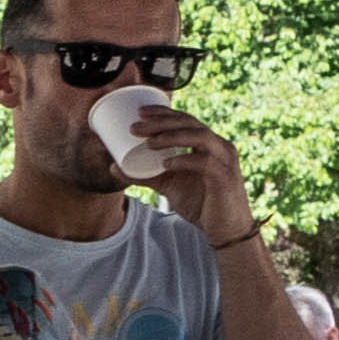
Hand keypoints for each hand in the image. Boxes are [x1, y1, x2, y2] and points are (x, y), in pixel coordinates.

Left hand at [121, 100, 248, 232]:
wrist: (224, 228)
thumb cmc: (200, 203)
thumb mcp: (168, 186)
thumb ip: (144, 176)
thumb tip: (113, 166)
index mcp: (208, 144)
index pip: (187, 120)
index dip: (165, 113)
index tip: (139, 111)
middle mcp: (219, 147)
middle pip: (190, 124)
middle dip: (162, 122)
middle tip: (135, 127)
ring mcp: (225, 160)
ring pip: (199, 137)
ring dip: (172, 136)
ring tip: (148, 142)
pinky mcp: (225, 177)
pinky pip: (204, 162)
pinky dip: (184, 160)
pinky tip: (166, 163)